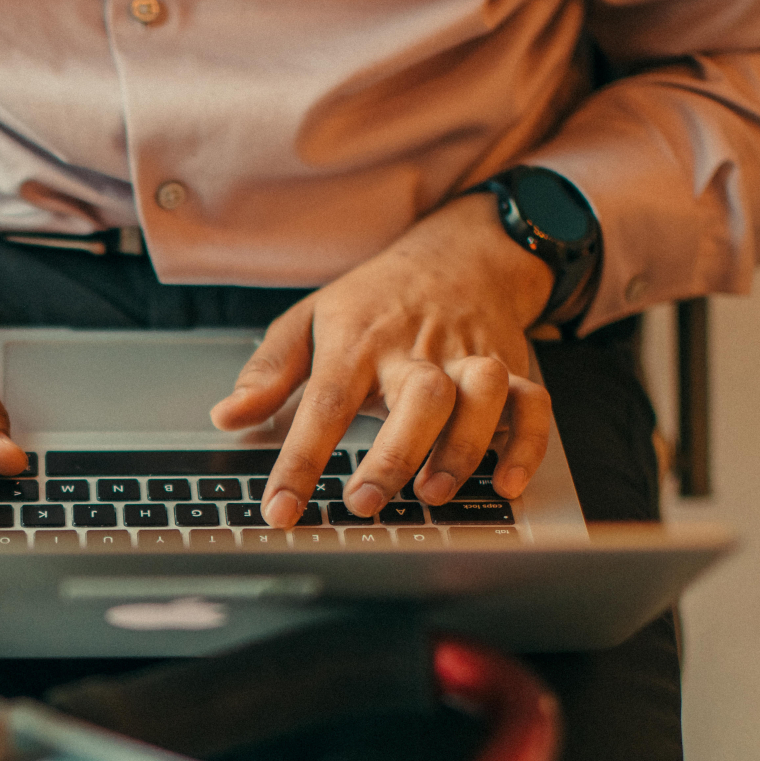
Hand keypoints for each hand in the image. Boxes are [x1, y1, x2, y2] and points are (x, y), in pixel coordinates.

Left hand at [210, 192, 557, 526]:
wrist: (461, 250)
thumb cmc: (375, 300)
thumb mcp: (309, 320)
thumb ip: (268, 372)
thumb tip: (227, 416)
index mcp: (357, 341)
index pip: (323, 404)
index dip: (299, 461)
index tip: (279, 510)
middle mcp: (416, 350)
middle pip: (417, 397)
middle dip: (394, 454)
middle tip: (365, 502)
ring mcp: (468, 357)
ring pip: (480, 396)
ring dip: (462, 449)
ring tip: (434, 493)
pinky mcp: (512, 368)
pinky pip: (532, 405)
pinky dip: (527, 445)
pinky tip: (508, 484)